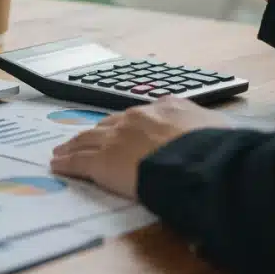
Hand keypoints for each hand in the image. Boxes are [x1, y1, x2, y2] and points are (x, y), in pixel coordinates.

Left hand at [49, 98, 228, 198]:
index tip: (117, 128)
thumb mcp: (216, 126)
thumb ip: (204, 125)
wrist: (196, 161)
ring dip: (73, 145)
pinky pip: (78, 161)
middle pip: (107, 124)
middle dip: (94, 132)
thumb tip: (210, 128)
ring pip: (87, 139)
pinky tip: (58, 165)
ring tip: (62, 151)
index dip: (124, 123)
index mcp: (164, 108)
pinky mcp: (102, 161)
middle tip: (81, 138)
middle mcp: (135, 118)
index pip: (138, 115)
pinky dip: (66, 163)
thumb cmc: (213, 149)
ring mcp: (116, 138)